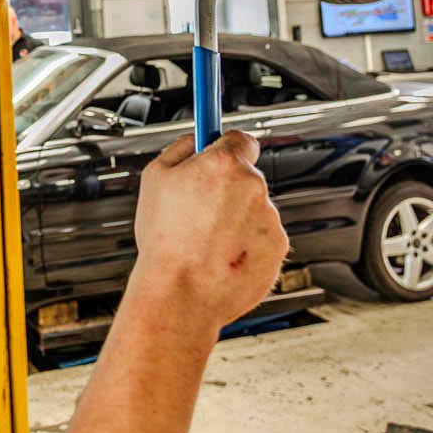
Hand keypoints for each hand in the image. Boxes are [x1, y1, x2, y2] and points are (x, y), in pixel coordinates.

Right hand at [131, 130, 287, 328]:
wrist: (181, 294)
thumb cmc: (165, 242)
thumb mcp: (154, 179)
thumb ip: (178, 149)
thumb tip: (192, 141)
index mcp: (224, 164)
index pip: (241, 138)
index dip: (226, 147)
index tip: (220, 151)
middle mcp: (253, 187)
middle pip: (246, 176)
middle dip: (227, 189)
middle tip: (200, 209)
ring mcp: (269, 219)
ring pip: (254, 209)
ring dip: (237, 219)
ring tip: (206, 241)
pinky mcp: (278, 248)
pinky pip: (262, 238)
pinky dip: (246, 245)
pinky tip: (221, 257)